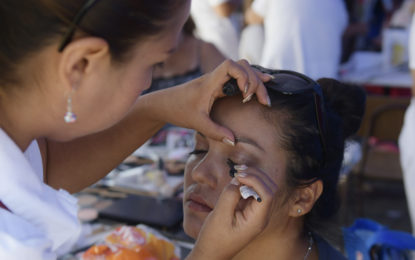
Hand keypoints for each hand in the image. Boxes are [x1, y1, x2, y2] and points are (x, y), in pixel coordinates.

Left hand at [150, 59, 271, 144]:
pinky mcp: (220, 85)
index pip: (230, 65)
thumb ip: (215, 132)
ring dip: (256, 81)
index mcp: (210, 82)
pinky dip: (251, 82)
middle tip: (263, 102)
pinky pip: (239, 78)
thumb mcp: (197, 123)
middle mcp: (216, 77)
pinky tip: (262, 87)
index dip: (243, 75)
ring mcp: (219, 80)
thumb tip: (234, 141)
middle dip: (256, 82)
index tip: (245, 94)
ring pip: (243, 69)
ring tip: (264, 98)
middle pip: (243, 66)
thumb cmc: (178, 110)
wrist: (165, 104)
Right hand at [186, 166, 277, 259]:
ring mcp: (256, 214)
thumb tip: (238, 179)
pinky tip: (236, 179)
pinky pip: (254, 193)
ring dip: (252, 177)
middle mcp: (261, 216)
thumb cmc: (214, 238)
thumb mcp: (220, 215)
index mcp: (257, 220)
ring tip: (237, 172)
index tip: (238, 176)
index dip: (255, 180)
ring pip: (263, 188)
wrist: (211, 253)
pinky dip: (247, 183)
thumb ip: (230, 195)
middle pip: (269, 189)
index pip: (267, 194)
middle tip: (238, 170)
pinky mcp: (249, 211)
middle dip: (256, 175)